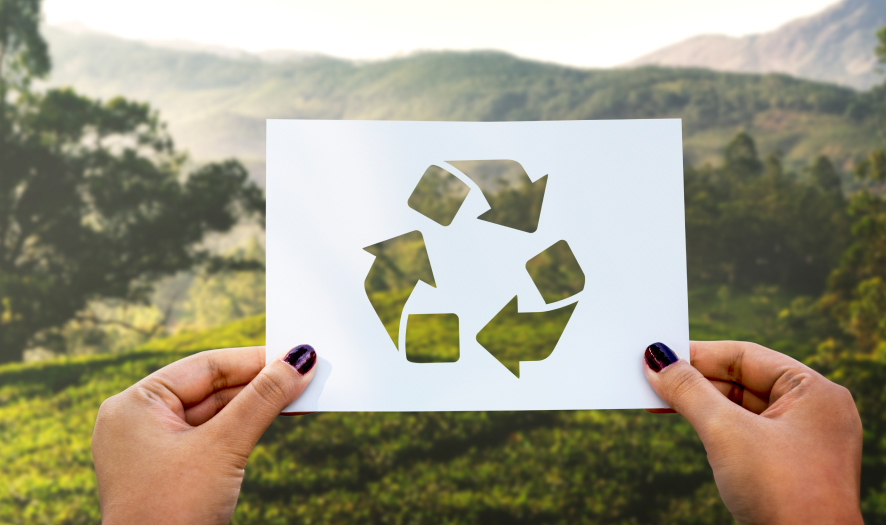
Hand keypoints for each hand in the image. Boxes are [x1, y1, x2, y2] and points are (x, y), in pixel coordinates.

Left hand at [92, 344, 316, 523]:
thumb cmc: (174, 512)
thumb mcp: (224, 447)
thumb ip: (263, 399)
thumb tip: (300, 359)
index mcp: (134, 405)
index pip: (205, 366)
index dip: (254, 360)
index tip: (296, 354)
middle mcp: (139, 420)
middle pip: (212, 387)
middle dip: (260, 383)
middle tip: (306, 374)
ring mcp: (154, 447)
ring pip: (216, 412)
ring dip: (257, 406)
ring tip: (300, 394)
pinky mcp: (172, 470)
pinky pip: (213, 436)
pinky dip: (245, 428)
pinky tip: (276, 418)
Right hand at [643, 341, 861, 523]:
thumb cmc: (782, 492)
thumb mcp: (726, 432)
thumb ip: (688, 391)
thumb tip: (656, 360)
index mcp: (814, 391)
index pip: (745, 356)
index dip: (698, 354)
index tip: (657, 355)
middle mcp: (812, 411)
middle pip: (740, 380)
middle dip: (694, 381)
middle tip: (650, 379)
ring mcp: (801, 441)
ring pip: (739, 408)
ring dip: (698, 404)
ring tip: (657, 401)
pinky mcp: (786, 467)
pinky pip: (743, 433)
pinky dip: (712, 427)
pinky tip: (685, 423)